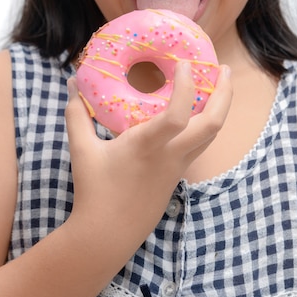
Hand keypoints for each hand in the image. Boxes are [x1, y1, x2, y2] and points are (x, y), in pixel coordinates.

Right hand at [65, 62, 232, 244]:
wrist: (108, 233)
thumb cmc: (94, 190)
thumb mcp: (81, 150)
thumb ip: (76, 114)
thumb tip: (72, 83)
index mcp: (148, 146)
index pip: (178, 114)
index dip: (187, 86)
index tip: (185, 64)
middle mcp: (171, 155)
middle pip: (213, 123)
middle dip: (224, 93)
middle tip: (222, 68)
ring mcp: (178, 167)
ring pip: (212, 135)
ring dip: (220, 108)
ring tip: (217, 86)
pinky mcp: (178, 176)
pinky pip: (201, 145)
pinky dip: (206, 124)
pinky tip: (197, 114)